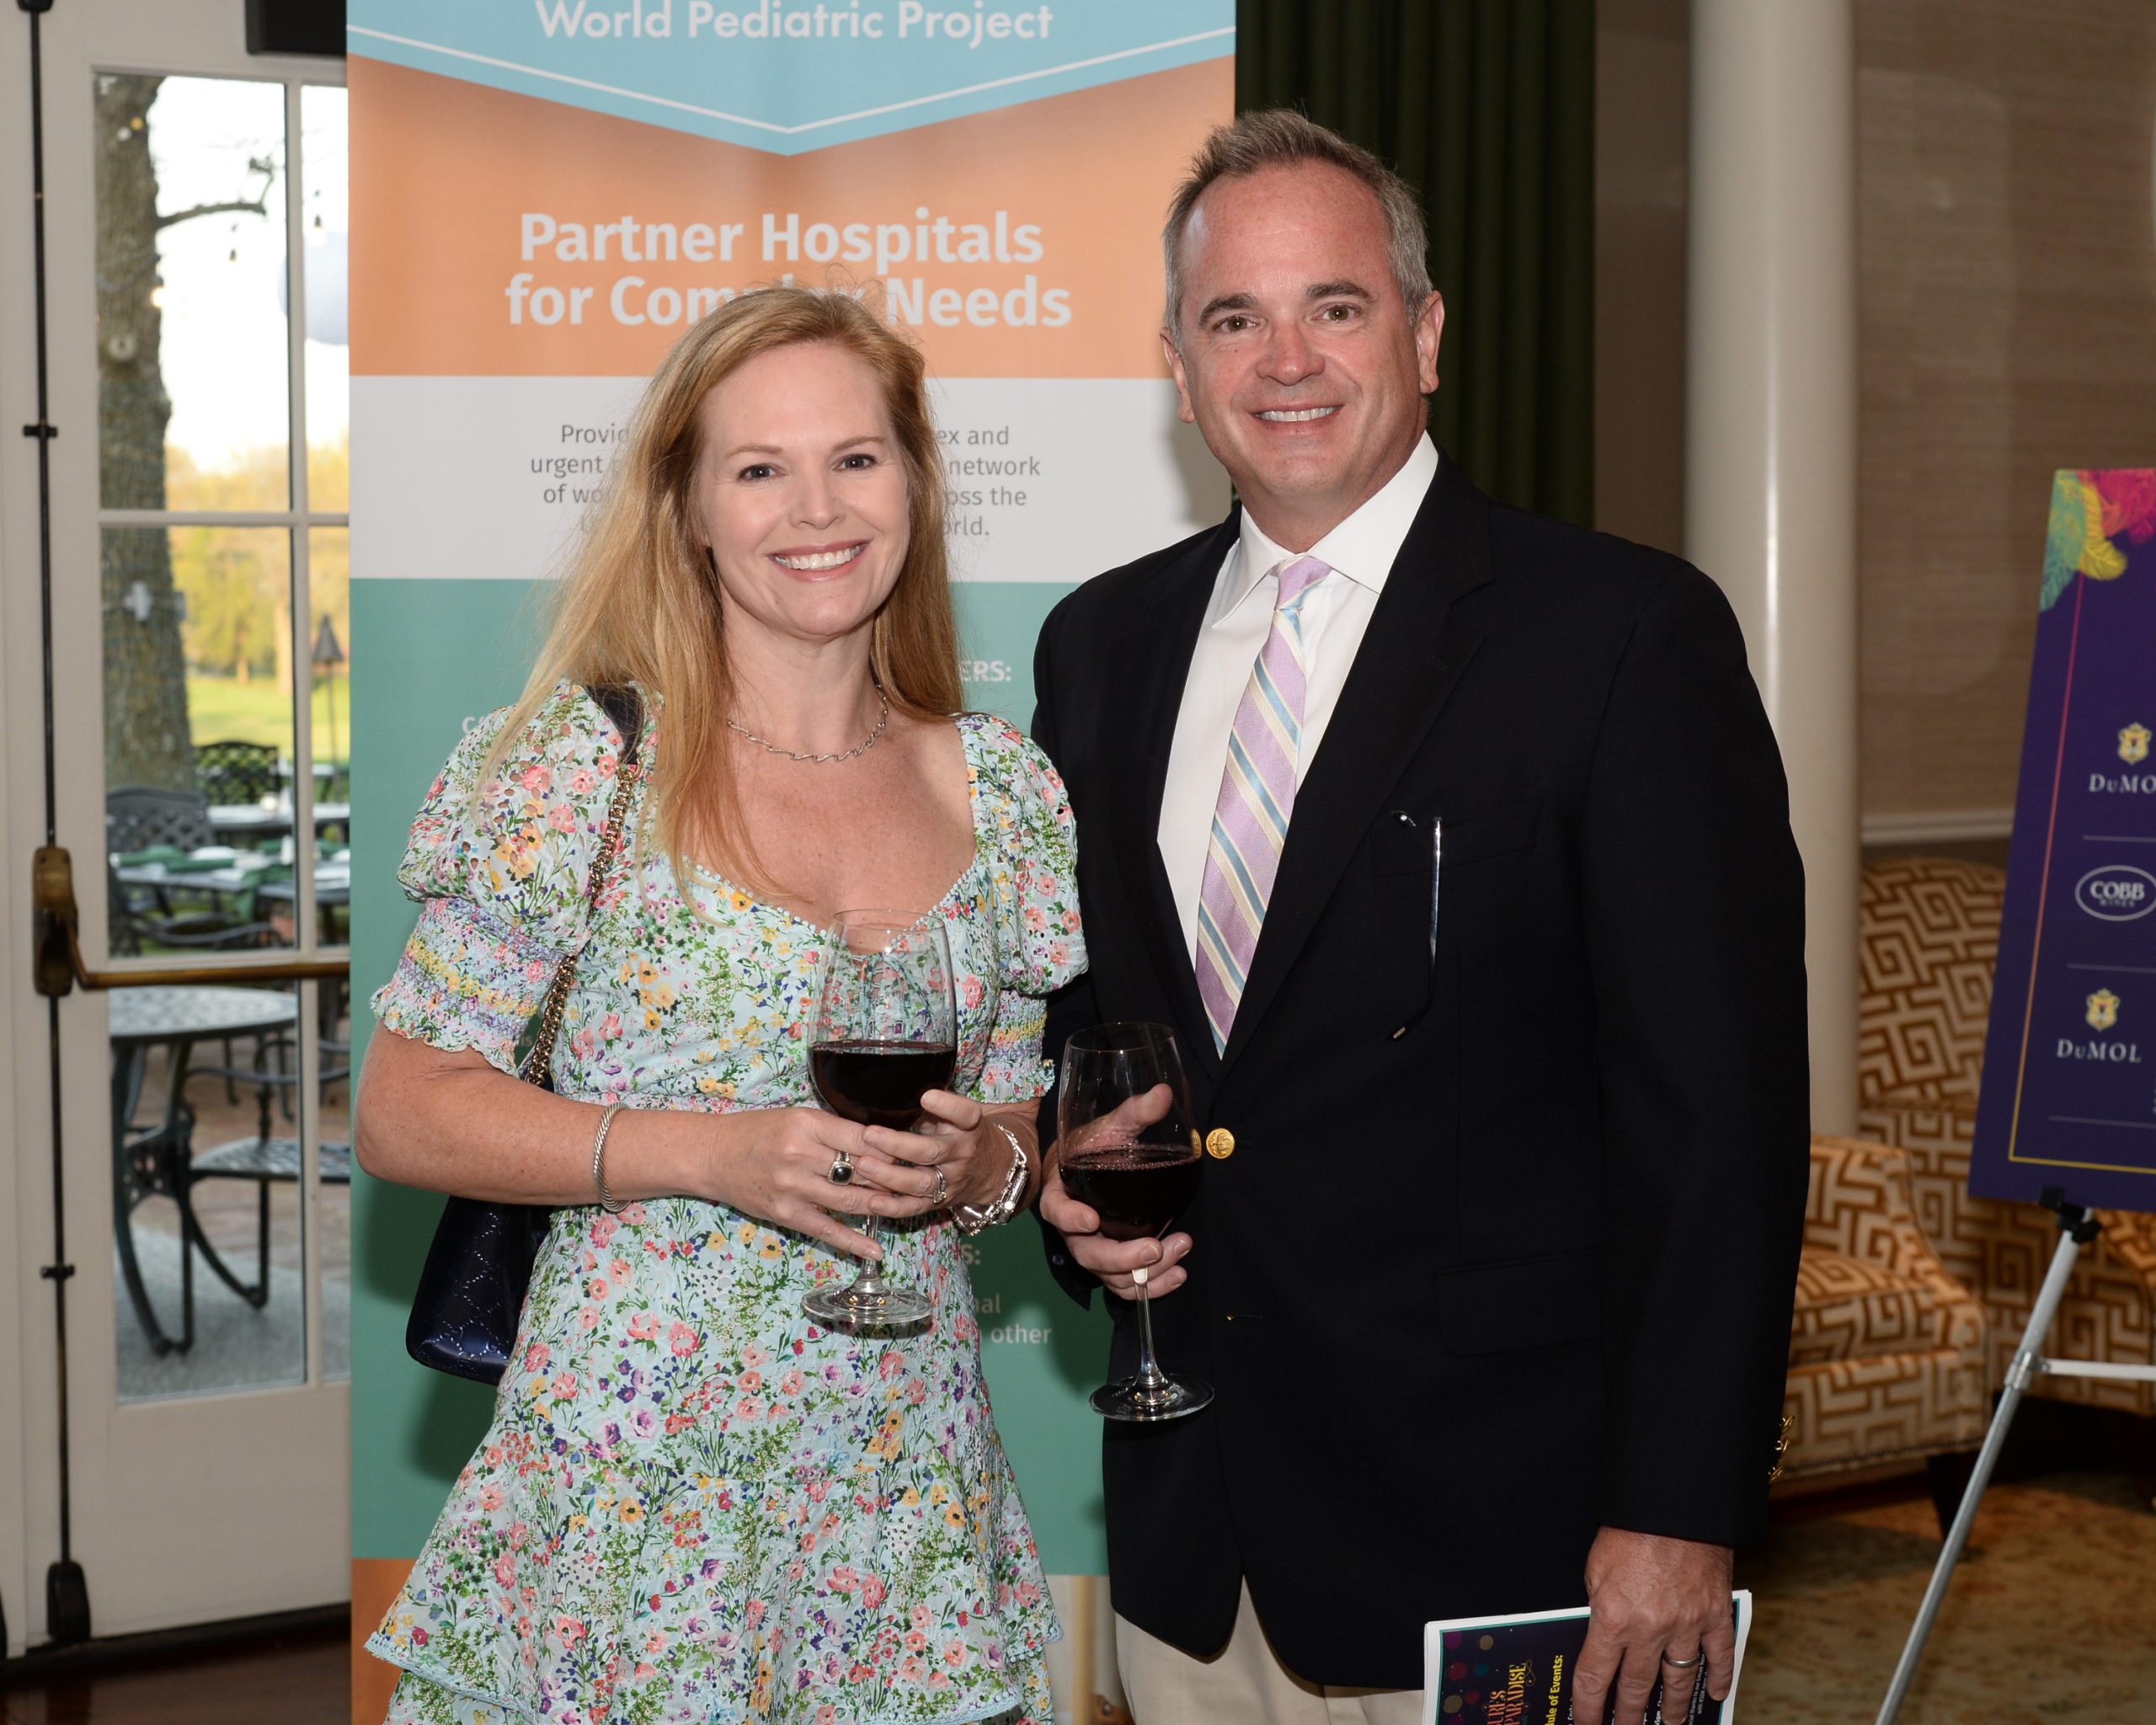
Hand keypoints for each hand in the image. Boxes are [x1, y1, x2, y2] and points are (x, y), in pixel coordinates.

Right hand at [705, 1107, 936, 1260]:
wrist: (713, 1155)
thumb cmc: (758, 1132)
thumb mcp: (798, 1118)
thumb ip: (835, 1130)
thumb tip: (881, 1143)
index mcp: (808, 1125)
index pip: (863, 1138)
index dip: (892, 1150)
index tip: (914, 1155)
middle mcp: (801, 1155)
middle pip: (862, 1169)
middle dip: (895, 1179)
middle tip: (921, 1185)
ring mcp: (793, 1187)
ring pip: (850, 1200)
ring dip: (883, 1206)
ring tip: (908, 1210)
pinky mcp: (786, 1213)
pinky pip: (826, 1230)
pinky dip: (853, 1242)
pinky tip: (876, 1250)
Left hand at [860, 1090, 1019, 1211]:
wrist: (993, 1169)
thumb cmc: (962, 1132)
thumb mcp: (957, 1114)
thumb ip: (934, 1106)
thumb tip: (895, 1091)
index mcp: (969, 1126)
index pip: (965, 1114)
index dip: (947, 1106)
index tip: (926, 1096)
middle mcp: (961, 1154)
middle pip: (931, 1152)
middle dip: (898, 1145)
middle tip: (869, 1134)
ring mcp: (950, 1182)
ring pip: (920, 1182)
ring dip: (889, 1176)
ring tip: (863, 1164)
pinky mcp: (939, 1202)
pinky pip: (915, 1208)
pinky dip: (894, 1207)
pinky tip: (873, 1201)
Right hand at [1037, 1083, 1190, 1299]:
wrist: (1092, 1167)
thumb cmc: (1094, 1146)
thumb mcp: (1109, 1127)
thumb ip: (1133, 1113)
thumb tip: (1163, 1094)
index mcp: (1062, 1196)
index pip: (1057, 1212)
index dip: (1071, 1219)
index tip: (1091, 1219)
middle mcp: (1074, 1231)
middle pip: (1090, 1255)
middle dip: (1123, 1258)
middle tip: (1155, 1247)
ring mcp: (1095, 1251)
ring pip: (1113, 1277)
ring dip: (1148, 1272)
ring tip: (1181, 1247)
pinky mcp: (1115, 1265)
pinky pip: (1128, 1286)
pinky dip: (1154, 1286)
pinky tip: (1179, 1274)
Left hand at [1572, 1528, 1734, 1724]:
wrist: (1675, 1502)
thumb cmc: (1630, 1528)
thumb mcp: (1596, 1567)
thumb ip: (1599, 1606)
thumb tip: (1601, 1635)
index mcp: (1612, 1617)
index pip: (1595, 1676)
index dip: (1590, 1706)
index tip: (1587, 1722)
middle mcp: (1650, 1629)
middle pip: (1637, 1688)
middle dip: (1628, 1717)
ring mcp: (1687, 1625)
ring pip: (1678, 1681)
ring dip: (1672, 1709)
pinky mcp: (1714, 1614)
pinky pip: (1720, 1656)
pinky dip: (1719, 1678)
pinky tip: (1713, 1696)